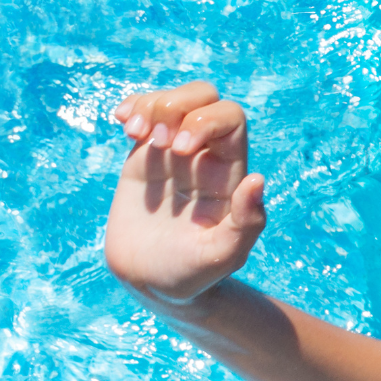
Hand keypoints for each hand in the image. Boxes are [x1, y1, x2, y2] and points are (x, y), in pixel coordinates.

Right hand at [104, 80, 267, 307]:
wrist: (153, 283)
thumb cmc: (194, 273)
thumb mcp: (224, 254)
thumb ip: (246, 222)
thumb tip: (257, 180)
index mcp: (229, 174)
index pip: (231, 119)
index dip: (205, 121)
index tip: (178, 152)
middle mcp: (204, 158)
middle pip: (204, 97)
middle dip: (176, 105)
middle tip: (157, 141)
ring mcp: (172, 154)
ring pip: (173, 100)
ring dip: (152, 104)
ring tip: (135, 133)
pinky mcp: (143, 159)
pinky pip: (145, 115)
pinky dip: (134, 106)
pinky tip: (123, 123)